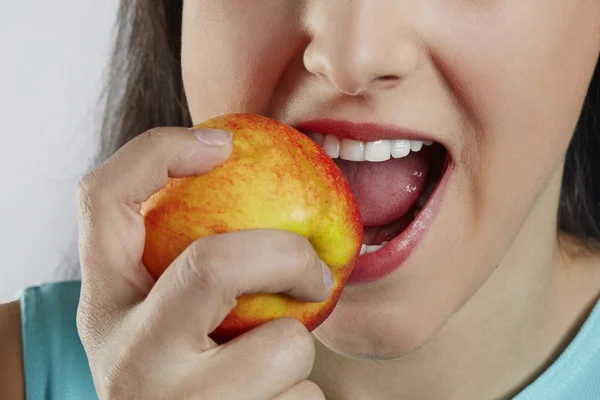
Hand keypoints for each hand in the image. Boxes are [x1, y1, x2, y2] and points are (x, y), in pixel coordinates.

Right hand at [76, 127, 329, 398]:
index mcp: (105, 310)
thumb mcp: (163, 325)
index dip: (159, 151)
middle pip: (212, 265)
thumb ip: (189, 272)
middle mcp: (128, 357)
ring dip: (298, 348)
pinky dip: (302, 394)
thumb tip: (256, 185)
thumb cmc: (186, 377)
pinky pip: (303, 397)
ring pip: (281, 345)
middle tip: (318, 270)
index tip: (225, 143)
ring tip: (272, 370)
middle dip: (287, 254)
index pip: (103, 201)